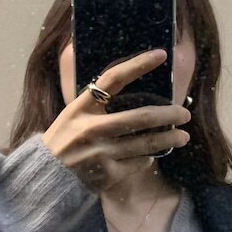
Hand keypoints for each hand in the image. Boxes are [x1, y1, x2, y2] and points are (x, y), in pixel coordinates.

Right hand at [42, 49, 191, 194]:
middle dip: (168, 114)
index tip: (161, 55)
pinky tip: (154, 154)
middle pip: (141, 117)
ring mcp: (100, 153)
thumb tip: (132, 87)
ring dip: (169, 138)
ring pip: (146, 143)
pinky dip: (148, 157)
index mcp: (82, 107)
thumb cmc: (65, 139)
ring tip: (184, 136)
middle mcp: (91, 128)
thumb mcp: (73, 114)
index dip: (138, 65)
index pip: (113, 79)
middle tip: (184, 113)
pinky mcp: (107, 174)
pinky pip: (137, 163)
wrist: (47, 175)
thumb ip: (97, 102)